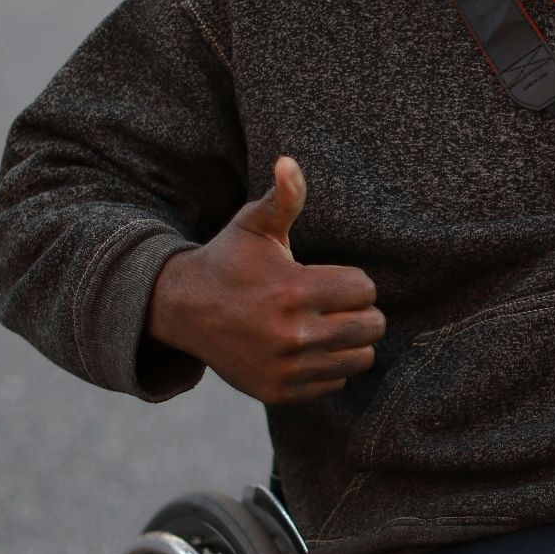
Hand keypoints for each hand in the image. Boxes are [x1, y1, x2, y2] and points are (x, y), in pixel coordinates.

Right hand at [148, 156, 384, 404]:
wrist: (183, 309)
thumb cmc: (229, 261)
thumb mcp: (253, 225)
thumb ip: (283, 198)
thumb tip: (289, 161)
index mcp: (292, 291)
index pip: (365, 290)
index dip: (354, 282)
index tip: (334, 279)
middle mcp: (292, 334)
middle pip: (370, 327)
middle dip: (361, 312)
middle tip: (340, 304)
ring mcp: (286, 368)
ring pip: (359, 359)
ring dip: (351, 342)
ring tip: (330, 325)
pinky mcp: (280, 391)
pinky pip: (335, 384)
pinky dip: (329, 368)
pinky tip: (309, 348)